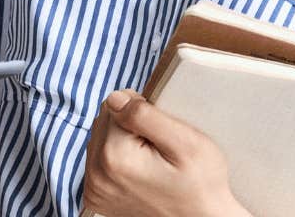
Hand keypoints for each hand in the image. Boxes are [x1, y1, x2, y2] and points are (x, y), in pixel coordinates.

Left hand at [81, 90, 248, 216]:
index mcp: (115, 157)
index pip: (115, 104)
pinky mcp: (96, 196)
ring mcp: (94, 189)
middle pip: (104, 121)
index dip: (142, 113)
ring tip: (151, 162)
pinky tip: (139, 172)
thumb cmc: (200, 184)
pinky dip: (117, 160)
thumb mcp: (186, 142)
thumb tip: (115, 97)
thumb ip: (145, 115)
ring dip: (123, 143)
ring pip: (101, 138)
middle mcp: (97, 175)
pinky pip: (99, 159)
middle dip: (130, 128)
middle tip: (159, 150)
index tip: (161, 136)